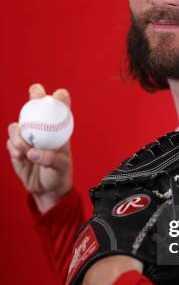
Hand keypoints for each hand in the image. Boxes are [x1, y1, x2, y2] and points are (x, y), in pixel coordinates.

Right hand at [6, 83, 72, 212]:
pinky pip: (10, 143)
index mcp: (57, 130)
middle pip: (35, 106)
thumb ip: (50, 159)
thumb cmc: (59, 175)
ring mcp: (27, 137)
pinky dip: (14, 149)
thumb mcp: (61, 167)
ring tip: (24, 150)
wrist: (46, 190)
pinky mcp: (15, 148)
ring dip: (18, 136)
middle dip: (35, 95)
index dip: (59, 98)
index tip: (58, 95)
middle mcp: (41, 129)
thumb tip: (33, 152)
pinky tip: (21, 157)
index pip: (59, 108)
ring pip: (17, 126)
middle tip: (34, 97)